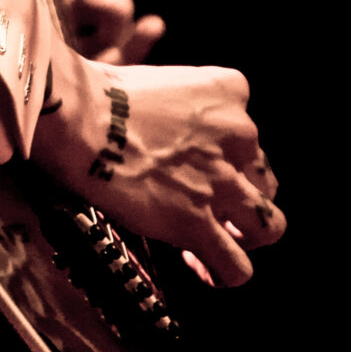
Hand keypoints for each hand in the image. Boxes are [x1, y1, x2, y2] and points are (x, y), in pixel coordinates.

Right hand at [35, 59, 285, 286]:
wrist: (82, 117)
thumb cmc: (101, 92)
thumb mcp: (158, 79)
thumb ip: (178, 105)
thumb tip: (159, 129)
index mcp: (227, 93)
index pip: (249, 130)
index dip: (228, 154)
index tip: (201, 162)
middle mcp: (237, 136)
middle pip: (264, 179)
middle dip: (242, 195)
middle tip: (213, 205)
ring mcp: (221, 182)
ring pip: (269, 226)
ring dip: (248, 236)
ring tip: (223, 240)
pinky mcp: (196, 222)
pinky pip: (235, 266)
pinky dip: (225, 272)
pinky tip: (205, 268)